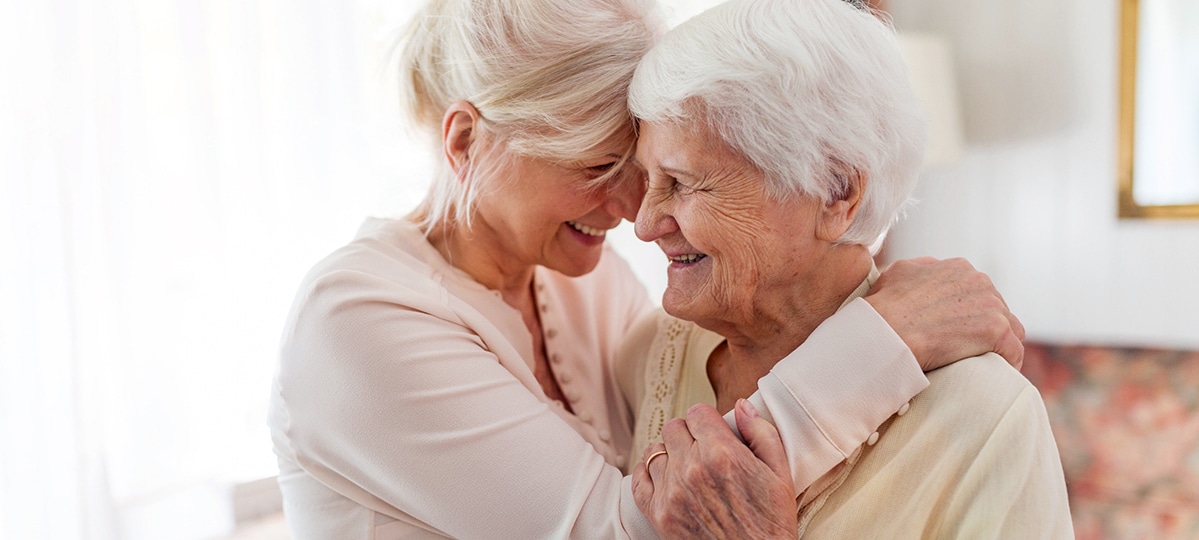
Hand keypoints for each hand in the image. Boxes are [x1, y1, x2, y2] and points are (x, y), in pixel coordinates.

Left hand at [631, 401, 796, 538]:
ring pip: (655, 450)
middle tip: (702, 448)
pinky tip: (665, 477)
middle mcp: (692, 469)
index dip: (707, 420)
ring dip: (670, 453)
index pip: (697, 412)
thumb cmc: (770, 525)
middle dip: (689, 434)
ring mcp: (671, 492)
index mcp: (722, 454)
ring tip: (686, 465)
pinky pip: (639, 477)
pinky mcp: (657, 514)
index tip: (713, 431)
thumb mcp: (779, 475)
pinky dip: (649, 473)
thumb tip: (742, 406)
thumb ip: (761, 433)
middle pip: (674, 427)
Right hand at [865, 257, 1024, 370]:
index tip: (960, 330)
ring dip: (999, 345)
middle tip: (969, 350)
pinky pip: (1014, 351)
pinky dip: (1007, 364)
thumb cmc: (884, 307)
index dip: (971, 312)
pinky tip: (996, 375)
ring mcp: (991, 304)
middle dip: (985, 328)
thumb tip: (927, 272)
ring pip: (1011, 329)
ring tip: (984, 364)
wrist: (886, 332)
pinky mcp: (997, 329)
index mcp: (958, 268)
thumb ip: (920, 269)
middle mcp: (979, 280)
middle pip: (997, 309)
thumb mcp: (898, 273)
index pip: (979, 291)